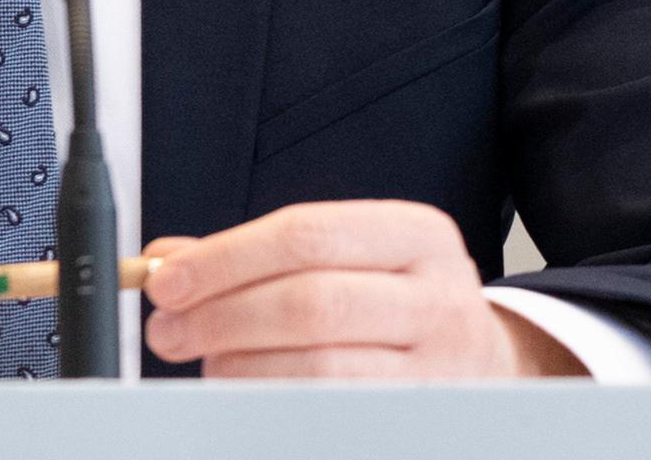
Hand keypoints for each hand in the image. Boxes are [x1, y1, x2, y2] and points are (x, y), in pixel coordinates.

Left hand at [143, 201, 582, 378]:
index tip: (166, 280)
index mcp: (417, 234)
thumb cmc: (394, 303)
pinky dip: (274, 400)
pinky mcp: (426, 418)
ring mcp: (443, 366)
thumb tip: (165, 260)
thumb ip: (253, 254)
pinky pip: (334, 412)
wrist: (485, 363)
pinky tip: (245, 389)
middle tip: (168, 329)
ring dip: (242, 366)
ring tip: (206, 361)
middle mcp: (439, 297)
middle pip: (310, 302)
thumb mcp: (345, 257)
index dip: (224, 259)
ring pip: (322, 367)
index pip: (306, 235)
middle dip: (222, 317)